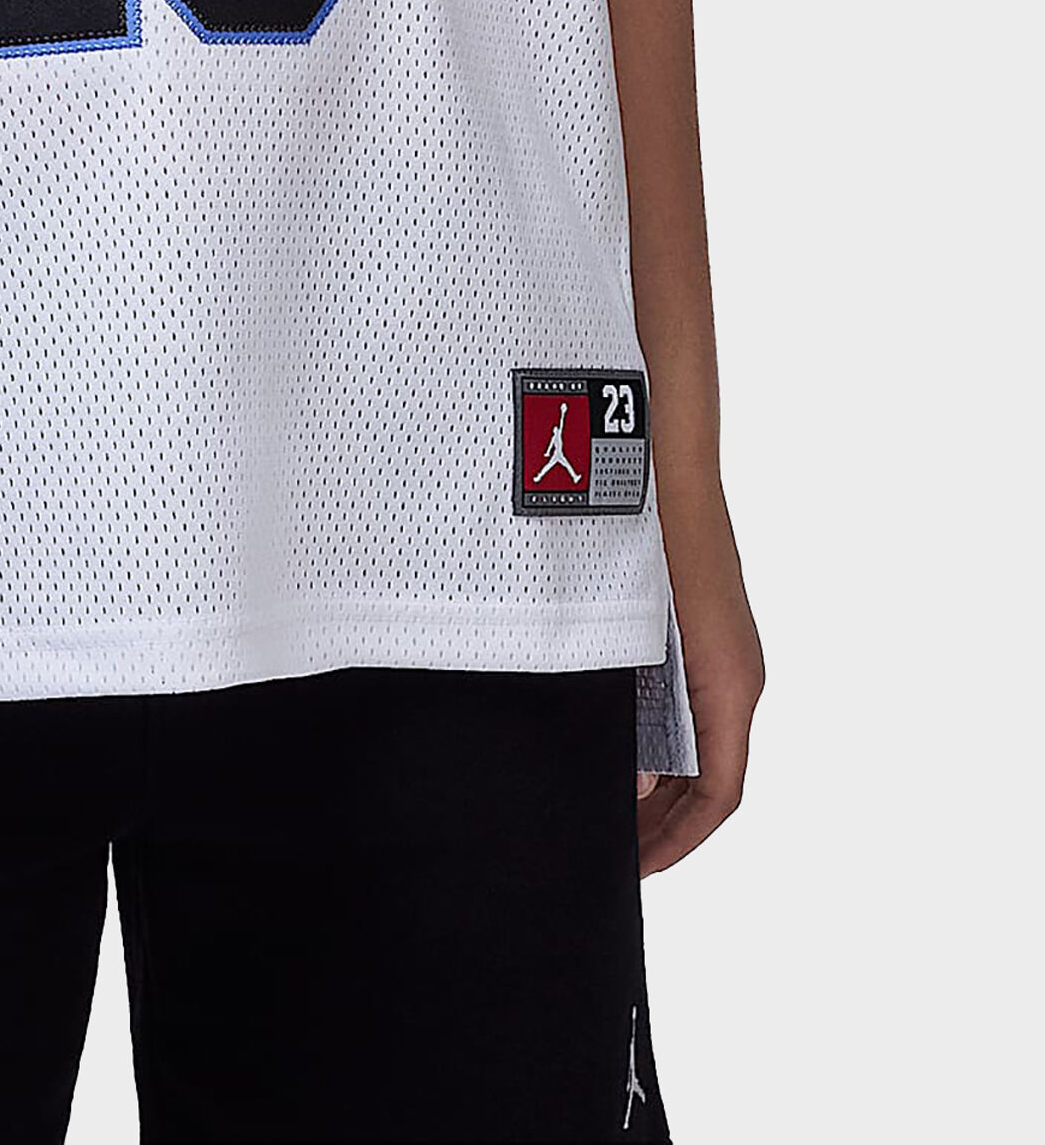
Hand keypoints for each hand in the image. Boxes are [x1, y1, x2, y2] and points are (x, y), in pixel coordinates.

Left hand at [636, 488, 764, 875]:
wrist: (659, 457)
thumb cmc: (649, 543)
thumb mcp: (640, 642)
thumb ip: (635, 715)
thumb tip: (631, 786)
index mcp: (730, 686)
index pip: (719, 798)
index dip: (678, 844)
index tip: (633, 871)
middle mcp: (735, 675)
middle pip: (709, 778)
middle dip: (662, 823)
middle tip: (606, 850)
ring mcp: (718, 650)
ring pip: (694, 740)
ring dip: (653, 779)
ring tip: (595, 803)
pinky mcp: (695, 628)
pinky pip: (681, 702)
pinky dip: (649, 735)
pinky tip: (600, 736)